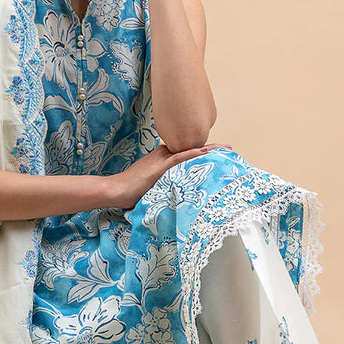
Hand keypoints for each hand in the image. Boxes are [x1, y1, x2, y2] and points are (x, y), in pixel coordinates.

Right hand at [106, 142, 232, 210]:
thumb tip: (174, 194)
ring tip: (226, 149)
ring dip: (209, 150)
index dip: (203, 153)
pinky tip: (205, 152)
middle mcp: (163, 155)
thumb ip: (163, 185)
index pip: (187, 153)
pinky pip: (179, 158)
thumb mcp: (150, 186)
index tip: (219, 154)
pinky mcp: (159, 167)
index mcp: (162, 158)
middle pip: (192, 149)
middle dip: (211, 149)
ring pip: (189, 151)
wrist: (115, 190)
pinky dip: (193, 154)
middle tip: (229, 149)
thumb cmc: (129, 192)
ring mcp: (161, 160)